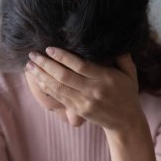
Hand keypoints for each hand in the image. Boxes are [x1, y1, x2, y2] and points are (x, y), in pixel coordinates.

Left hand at [26, 47, 144, 133]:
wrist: (125, 121)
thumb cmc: (127, 94)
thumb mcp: (130, 74)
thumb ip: (122, 57)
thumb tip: (114, 39)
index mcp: (105, 78)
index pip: (80, 65)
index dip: (63, 56)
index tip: (49, 48)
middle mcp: (93, 91)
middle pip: (64, 76)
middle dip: (45, 64)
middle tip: (32, 55)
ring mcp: (84, 102)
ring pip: (58, 87)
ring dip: (41, 76)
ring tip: (30, 66)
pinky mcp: (78, 110)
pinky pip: (59, 98)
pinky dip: (47, 88)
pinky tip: (38, 79)